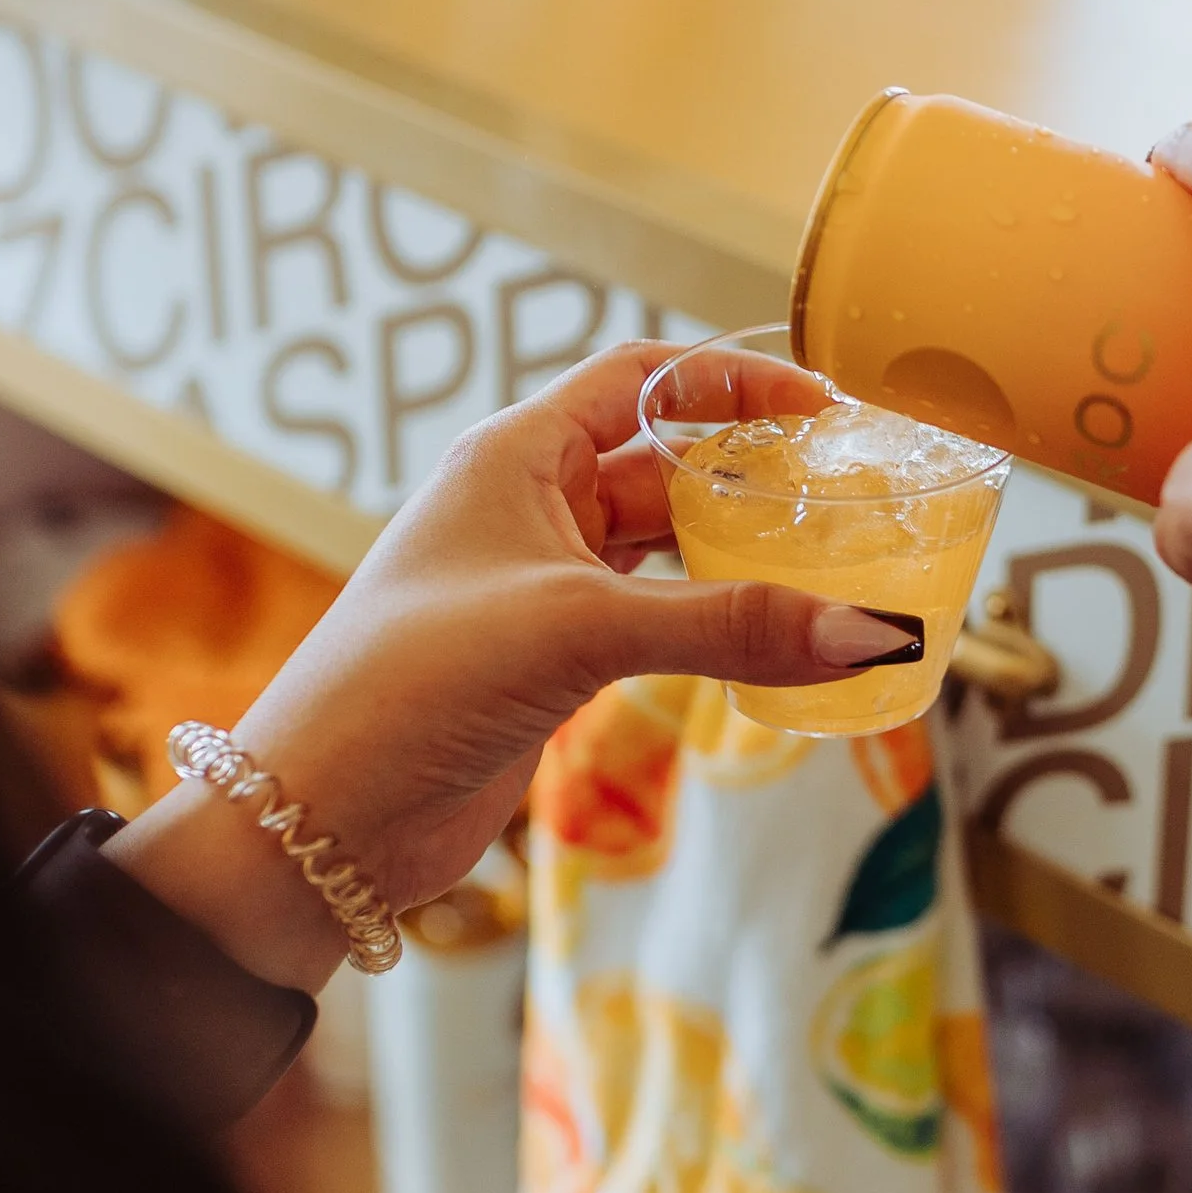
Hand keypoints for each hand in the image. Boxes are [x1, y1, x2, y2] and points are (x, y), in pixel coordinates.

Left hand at [115, 344, 919, 987]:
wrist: (324, 814)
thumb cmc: (409, 684)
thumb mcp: (578, 633)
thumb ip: (728, 628)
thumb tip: (868, 632)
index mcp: (515, 455)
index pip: (644, 379)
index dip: (734, 382)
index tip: (821, 411)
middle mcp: (527, 508)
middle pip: (667, 466)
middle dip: (752, 481)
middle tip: (846, 502)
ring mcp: (539, 587)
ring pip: (665, 550)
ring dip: (738, 561)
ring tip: (830, 572)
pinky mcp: (549, 661)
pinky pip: (655, 621)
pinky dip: (713, 627)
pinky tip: (772, 645)